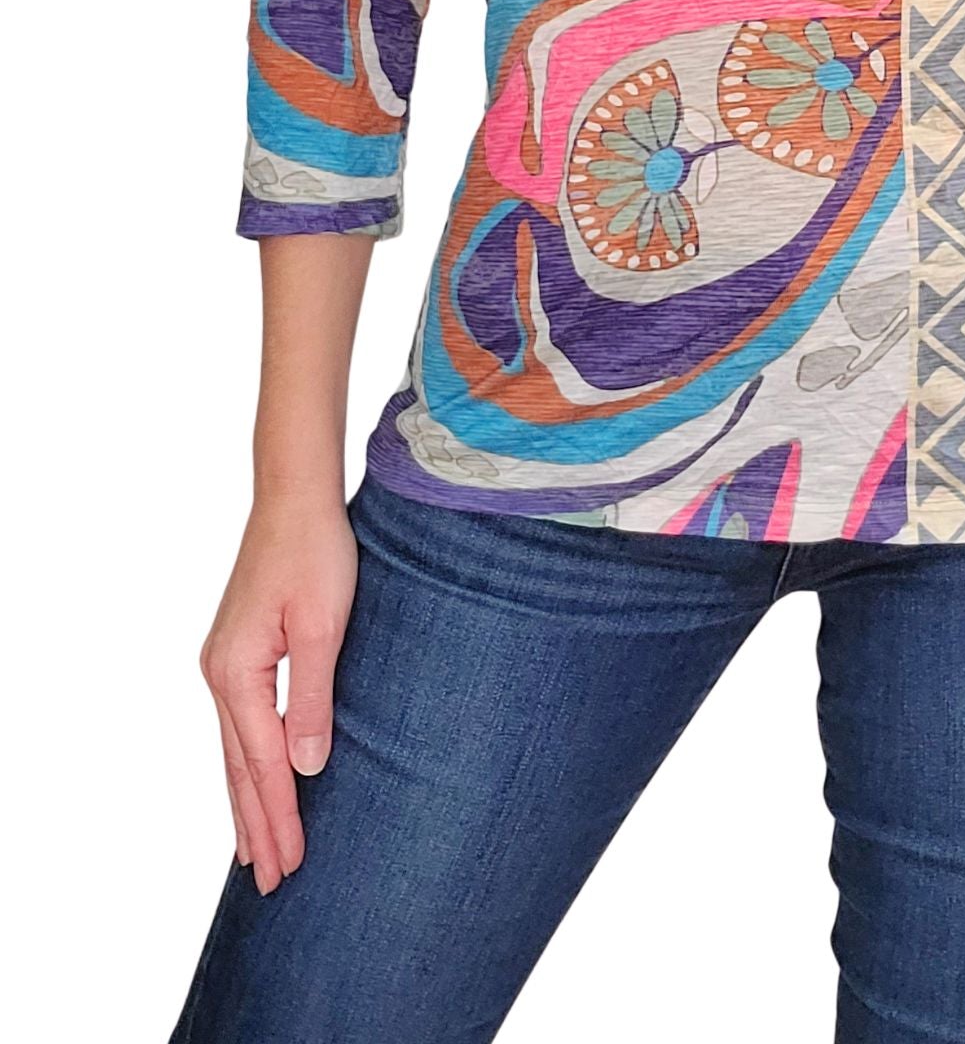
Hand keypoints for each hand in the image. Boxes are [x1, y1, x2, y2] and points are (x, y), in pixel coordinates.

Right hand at [199, 494, 357, 894]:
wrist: (294, 498)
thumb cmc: (317, 553)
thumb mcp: (326, 626)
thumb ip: (314, 698)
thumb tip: (307, 768)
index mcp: (238, 673)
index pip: (261, 765)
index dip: (280, 818)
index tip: (293, 866)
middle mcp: (220, 675)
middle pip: (238, 769)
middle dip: (257, 827)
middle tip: (273, 885)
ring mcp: (224, 665)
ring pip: (233, 753)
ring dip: (246, 804)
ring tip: (254, 855)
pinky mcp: (238, 653)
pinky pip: (239, 727)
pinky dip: (245, 766)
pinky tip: (255, 783)